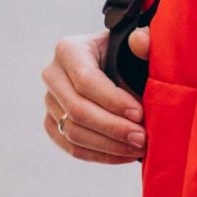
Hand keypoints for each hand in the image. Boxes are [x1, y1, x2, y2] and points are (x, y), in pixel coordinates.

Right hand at [42, 28, 150, 163]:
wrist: (116, 68)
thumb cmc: (127, 56)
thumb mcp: (137, 45)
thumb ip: (146, 41)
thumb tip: (140, 42)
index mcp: (69, 49)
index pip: (86, 80)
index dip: (113, 101)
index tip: (140, 114)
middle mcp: (52, 75)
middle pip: (77, 110)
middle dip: (113, 128)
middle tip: (142, 138)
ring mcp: (50, 102)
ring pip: (73, 132)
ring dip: (108, 146)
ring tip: (138, 148)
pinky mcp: (53, 124)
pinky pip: (72, 147)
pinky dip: (100, 155)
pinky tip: (124, 155)